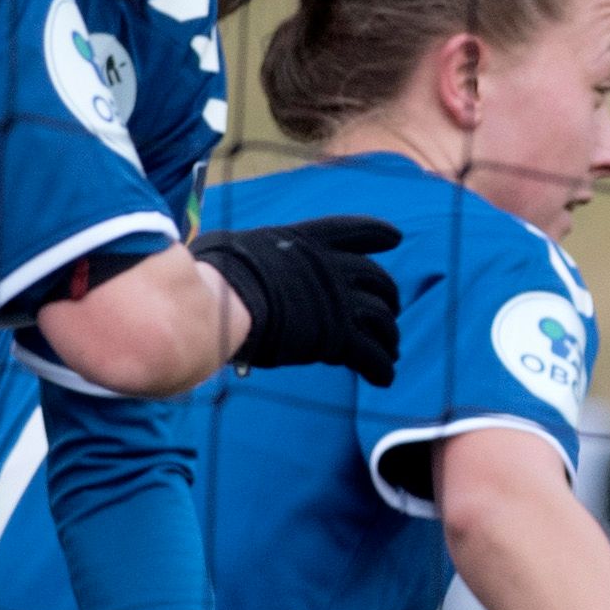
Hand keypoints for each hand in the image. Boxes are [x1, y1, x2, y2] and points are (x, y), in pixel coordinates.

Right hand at [189, 212, 403, 379]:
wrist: (221, 302)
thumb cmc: (215, 276)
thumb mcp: (236, 248)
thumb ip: (250, 257)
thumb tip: (225, 261)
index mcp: (307, 242)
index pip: (351, 230)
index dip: (377, 233)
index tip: (395, 238)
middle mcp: (330, 268)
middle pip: (377, 280)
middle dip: (388, 296)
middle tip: (390, 312)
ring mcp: (338, 301)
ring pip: (381, 318)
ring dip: (389, 336)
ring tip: (391, 350)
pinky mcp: (338, 336)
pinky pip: (370, 354)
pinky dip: (381, 367)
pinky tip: (383, 378)